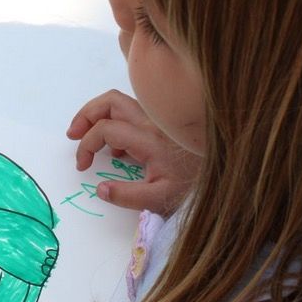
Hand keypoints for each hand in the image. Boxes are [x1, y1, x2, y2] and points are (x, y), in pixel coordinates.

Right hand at [67, 89, 199, 214]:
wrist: (228, 172)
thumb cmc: (195, 186)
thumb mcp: (161, 200)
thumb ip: (128, 196)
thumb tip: (100, 189)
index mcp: (149, 140)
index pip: (106, 129)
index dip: (86, 144)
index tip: (82, 166)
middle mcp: (152, 122)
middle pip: (110, 101)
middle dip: (86, 115)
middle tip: (73, 135)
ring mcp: (158, 120)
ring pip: (121, 102)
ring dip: (98, 115)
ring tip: (86, 135)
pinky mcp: (163, 123)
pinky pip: (132, 112)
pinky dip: (115, 121)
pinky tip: (115, 147)